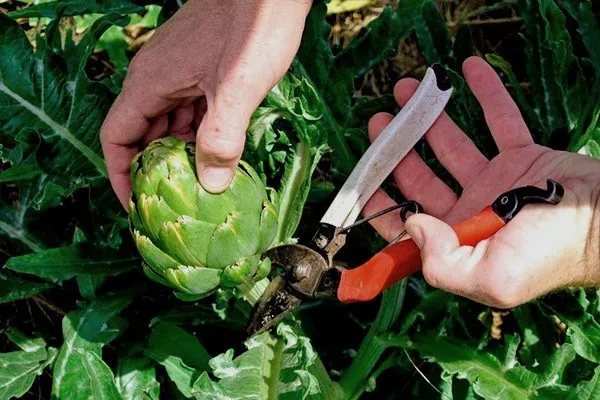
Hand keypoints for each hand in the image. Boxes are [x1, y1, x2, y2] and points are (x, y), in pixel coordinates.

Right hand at [100, 0, 310, 206]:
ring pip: (168, 124)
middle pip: (141, 134)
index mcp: (151, 81)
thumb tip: (211, 184)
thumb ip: (222, 137)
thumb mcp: (239, 87)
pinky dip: (198, 135)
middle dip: (153, 171)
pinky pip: (190, 111)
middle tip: (171, 205)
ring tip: (196, 186)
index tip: (135, 206)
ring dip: (179, 154)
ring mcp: (180, 73)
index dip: (120, 175)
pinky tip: (217, 153)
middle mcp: (158, 77)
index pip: (116, 137)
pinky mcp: (203, 71)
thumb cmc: (255, 25)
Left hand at [364, 56, 599, 307]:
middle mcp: (469, 210)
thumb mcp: (491, 279)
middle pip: (421, 179)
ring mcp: (495, 182)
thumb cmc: (550, 257)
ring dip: (428, 118)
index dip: (380, 204)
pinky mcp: (522, 157)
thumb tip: (413, 226)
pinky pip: (500, 119)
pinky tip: (469, 69)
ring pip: (452, 144)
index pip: (405, 223)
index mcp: (456, 240)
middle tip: (378, 123)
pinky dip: (486, 94)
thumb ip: (442, 263)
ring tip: (405, 91)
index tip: (361, 179)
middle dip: (396, 151)